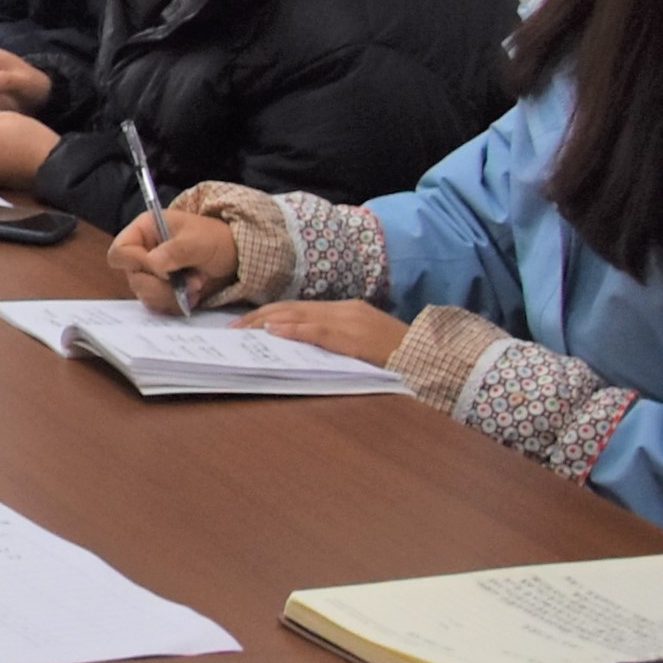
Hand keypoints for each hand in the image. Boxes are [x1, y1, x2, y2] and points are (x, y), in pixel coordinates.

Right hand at [109, 203, 236, 312]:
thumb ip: (175, 251)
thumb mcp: (198, 241)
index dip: (136, 263)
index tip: (165, 271)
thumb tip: (152, 264)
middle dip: (163, 285)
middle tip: (191, 281)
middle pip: (132, 278)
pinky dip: (176, 304)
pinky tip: (194, 295)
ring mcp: (151, 273)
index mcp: (143, 231)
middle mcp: (142, 252)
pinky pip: (158, 305)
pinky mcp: (161, 290)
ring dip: (172, 295)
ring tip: (196, 286)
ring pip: (145, 295)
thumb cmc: (216, 239)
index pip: (120, 251)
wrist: (236, 256)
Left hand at [248, 300, 410, 364]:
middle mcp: (344, 310)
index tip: (245, 321)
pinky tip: (273, 331)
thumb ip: (334, 339)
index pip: (298, 307)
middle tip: (233, 326)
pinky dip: (294, 329)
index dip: (269, 313)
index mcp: (344, 310)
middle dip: (259, 316)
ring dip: (267, 321)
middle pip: (292, 308)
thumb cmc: (396, 354)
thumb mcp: (361, 342)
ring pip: (300, 315)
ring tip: (243, 328)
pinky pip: (318, 331)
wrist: (428, 356)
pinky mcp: (354, 336)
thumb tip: (300, 343)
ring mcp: (349, 320)